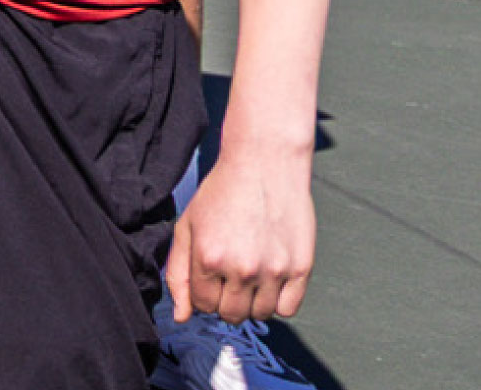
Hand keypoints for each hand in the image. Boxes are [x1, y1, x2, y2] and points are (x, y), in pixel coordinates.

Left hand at [164, 142, 314, 325]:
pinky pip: (288, 309)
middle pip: (231, 315)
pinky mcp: (301, 268)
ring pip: (260, 315)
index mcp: (209, 257)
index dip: (205, 292)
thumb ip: (179, 274)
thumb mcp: (188, 226)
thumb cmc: (222, 193)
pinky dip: (279, 300)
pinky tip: (271, 278)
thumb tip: (182, 317)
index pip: (203, 305)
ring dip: (252, 301)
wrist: (264, 164)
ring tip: (251, 274)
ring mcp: (274, 270)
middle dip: (226, 300)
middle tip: (230, 275)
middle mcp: (241, 268)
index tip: (211, 274)